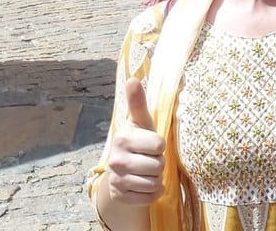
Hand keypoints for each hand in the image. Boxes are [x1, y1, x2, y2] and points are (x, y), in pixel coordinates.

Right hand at [106, 78, 165, 204]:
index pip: (159, 145)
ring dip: (156, 179)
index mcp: (122, 138)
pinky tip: (143, 185)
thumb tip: (133, 79)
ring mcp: (117, 180)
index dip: (159, 146)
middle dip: (159, 164)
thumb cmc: (137, 143)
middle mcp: (116, 159)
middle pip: (158, 166)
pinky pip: (151, 196)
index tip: (150, 145)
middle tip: (148, 159)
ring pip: (155, 182)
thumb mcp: (140, 123)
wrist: (120, 172)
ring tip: (146, 172)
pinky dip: (153, 193)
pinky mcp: (120, 196)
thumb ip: (138, 103)